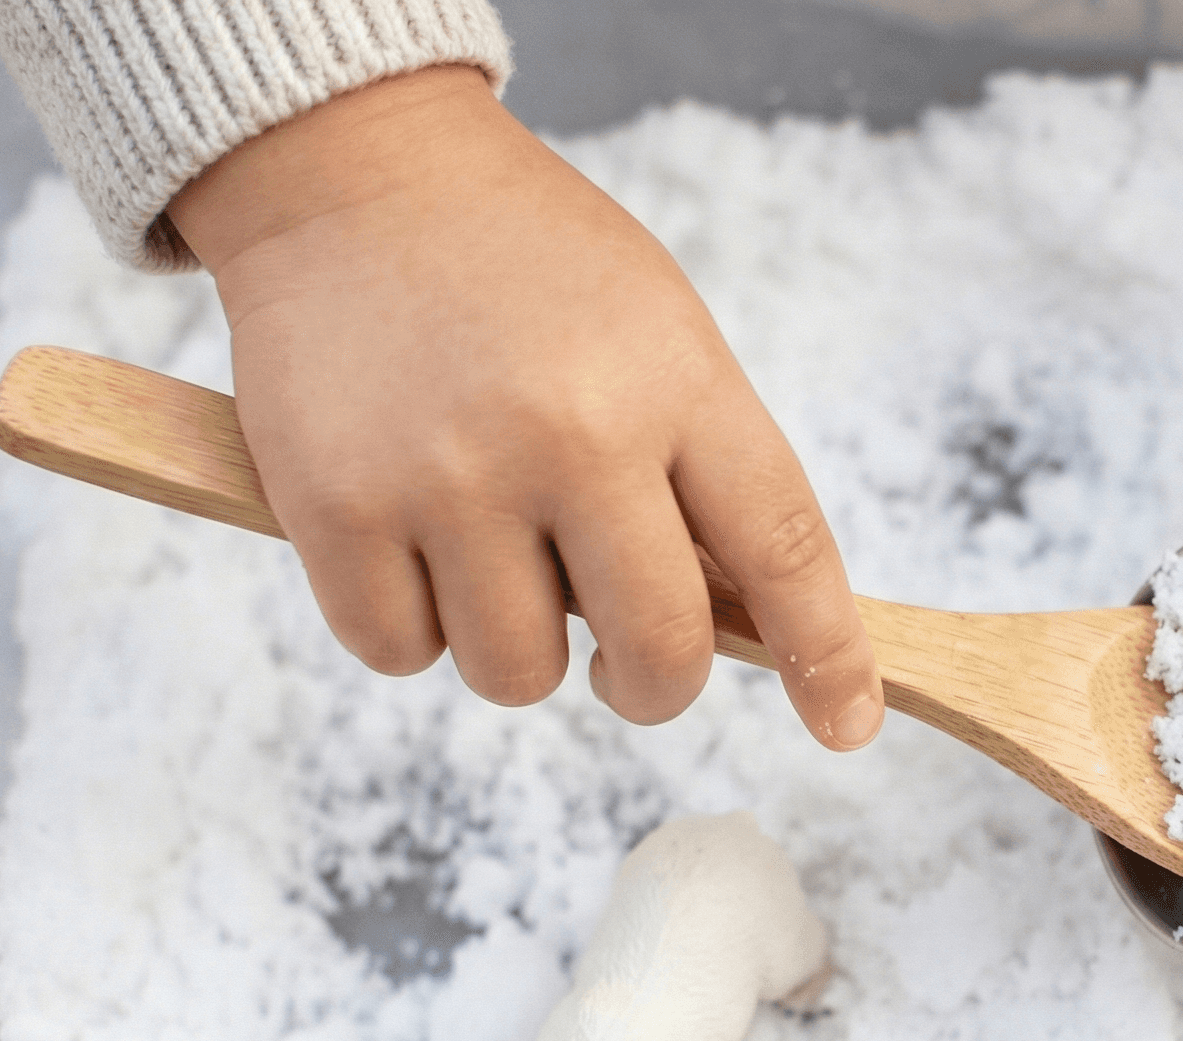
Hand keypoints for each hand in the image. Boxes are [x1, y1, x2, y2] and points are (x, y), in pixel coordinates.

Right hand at [166, 66, 882, 746]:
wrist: (353, 173)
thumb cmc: (526, 268)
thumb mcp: (658, 333)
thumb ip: (704, 473)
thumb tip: (748, 633)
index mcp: (672, 381)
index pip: (783, 549)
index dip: (825, 656)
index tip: (848, 724)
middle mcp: (570, 433)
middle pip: (659, 653)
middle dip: (650, 684)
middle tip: (624, 662)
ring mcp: (447, 475)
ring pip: (519, 676)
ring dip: (514, 644)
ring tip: (490, 547)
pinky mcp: (335, 507)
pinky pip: (399, 653)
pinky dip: (409, 626)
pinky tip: (410, 541)